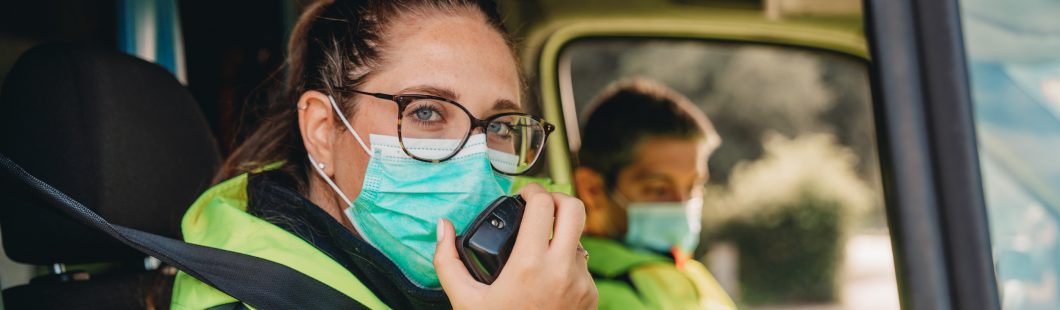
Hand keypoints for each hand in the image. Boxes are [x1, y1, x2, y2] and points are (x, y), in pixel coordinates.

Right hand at [433, 183, 597, 308]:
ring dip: (561, 236)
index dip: (533, 191)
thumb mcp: (464, 301)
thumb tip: (443, 226)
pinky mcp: (591, 297)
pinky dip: (567, 264)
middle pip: (575, 209)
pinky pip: (582, 267)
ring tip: (538, 248)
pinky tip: (546, 278)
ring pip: (579, 239)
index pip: (543, 205)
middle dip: (557, 200)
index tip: (523, 194)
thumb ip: (447, 260)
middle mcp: (562, 270)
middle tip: (540, 205)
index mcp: (529, 265)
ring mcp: (581, 284)